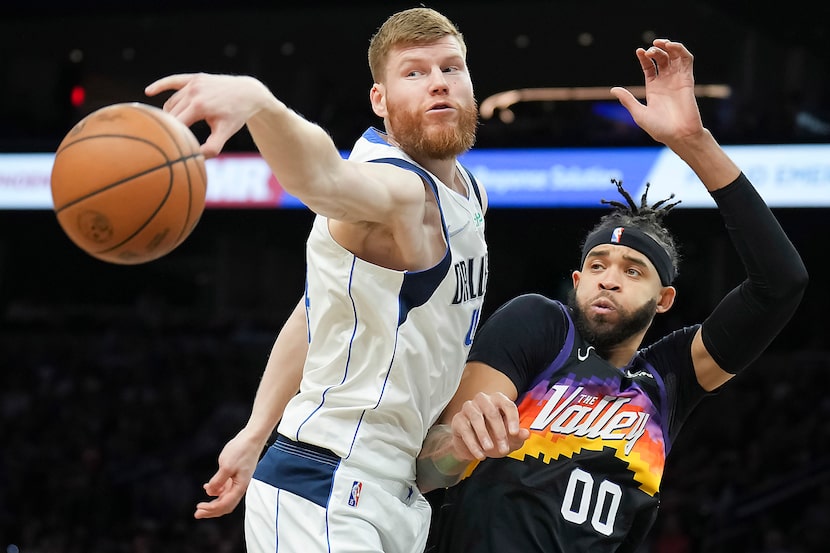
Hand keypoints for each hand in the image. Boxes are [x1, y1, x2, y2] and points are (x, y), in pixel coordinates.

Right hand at [145, 73, 271, 158]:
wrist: (248, 93)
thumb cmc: (236, 115)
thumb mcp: (226, 133)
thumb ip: (211, 148)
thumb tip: (194, 158)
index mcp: (199, 106)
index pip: (176, 124)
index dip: (171, 135)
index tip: (165, 146)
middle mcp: (193, 92)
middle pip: (171, 114)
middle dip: (169, 127)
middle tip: (164, 140)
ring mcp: (193, 83)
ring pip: (172, 102)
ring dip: (170, 115)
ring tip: (172, 128)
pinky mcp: (193, 77)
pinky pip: (172, 81)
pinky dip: (160, 86)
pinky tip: (148, 92)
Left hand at [193, 429, 263, 518]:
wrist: (252, 439)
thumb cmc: (241, 451)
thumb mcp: (226, 466)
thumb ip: (217, 482)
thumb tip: (210, 492)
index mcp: (240, 487)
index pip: (224, 504)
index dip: (211, 509)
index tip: (199, 508)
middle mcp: (240, 487)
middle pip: (225, 505)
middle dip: (211, 511)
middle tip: (197, 514)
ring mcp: (238, 482)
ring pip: (225, 498)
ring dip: (213, 503)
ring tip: (201, 506)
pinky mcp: (236, 476)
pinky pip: (225, 489)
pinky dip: (216, 492)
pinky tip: (207, 489)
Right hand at [450, 391, 529, 460]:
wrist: (474, 445)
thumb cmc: (494, 436)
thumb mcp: (510, 438)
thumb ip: (518, 435)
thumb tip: (526, 433)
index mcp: (499, 400)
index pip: (508, 405)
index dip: (513, 419)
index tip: (515, 433)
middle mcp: (483, 400)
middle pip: (492, 412)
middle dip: (499, 432)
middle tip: (504, 449)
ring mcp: (469, 408)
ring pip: (476, 418)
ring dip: (484, 436)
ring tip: (489, 450)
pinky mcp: (458, 419)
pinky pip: (465, 429)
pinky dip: (473, 444)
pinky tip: (480, 454)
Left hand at [611, 39, 703, 147]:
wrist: (678, 135)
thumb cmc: (659, 128)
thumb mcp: (639, 113)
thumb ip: (627, 100)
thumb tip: (613, 89)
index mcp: (653, 89)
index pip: (649, 67)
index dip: (644, 57)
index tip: (638, 51)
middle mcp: (666, 82)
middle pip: (661, 59)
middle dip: (655, 50)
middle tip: (649, 51)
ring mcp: (677, 80)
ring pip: (674, 57)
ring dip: (668, 46)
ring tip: (660, 43)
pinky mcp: (687, 80)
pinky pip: (687, 60)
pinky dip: (680, 50)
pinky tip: (672, 46)